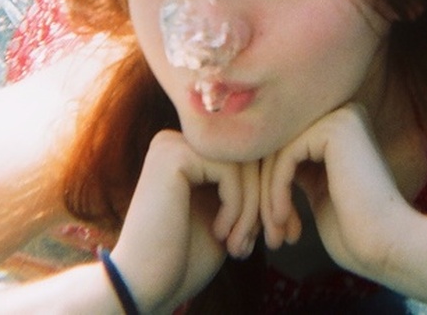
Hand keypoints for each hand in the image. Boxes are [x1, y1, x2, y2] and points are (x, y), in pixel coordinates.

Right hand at [110, 130, 260, 312]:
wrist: (142, 286)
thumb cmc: (185, 257)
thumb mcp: (226, 214)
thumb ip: (247, 184)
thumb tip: (284, 158)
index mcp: (187, 151)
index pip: (248, 157)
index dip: (266, 195)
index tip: (265, 234)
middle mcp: (177, 140)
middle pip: (249, 157)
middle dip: (262, 203)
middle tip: (257, 242)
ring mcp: (172, 144)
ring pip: (244, 164)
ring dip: (251, 210)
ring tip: (239, 245)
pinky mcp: (173, 156)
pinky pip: (230, 171)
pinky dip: (236, 206)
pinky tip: (220, 233)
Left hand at [260, 104, 417, 279]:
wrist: (389, 244)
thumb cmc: (357, 231)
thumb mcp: (321, 190)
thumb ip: (301, 167)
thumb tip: (267, 156)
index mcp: (344, 127)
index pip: (287, 148)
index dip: (273, 188)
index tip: (277, 227)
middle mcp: (344, 114)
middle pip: (280, 147)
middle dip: (268, 193)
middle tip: (273, 234)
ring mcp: (341, 118)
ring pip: (278, 152)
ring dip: (269, 196)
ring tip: (276, 232)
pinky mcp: (333, 130)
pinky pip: (284, 156)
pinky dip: (276, 190)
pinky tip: (283, 218)